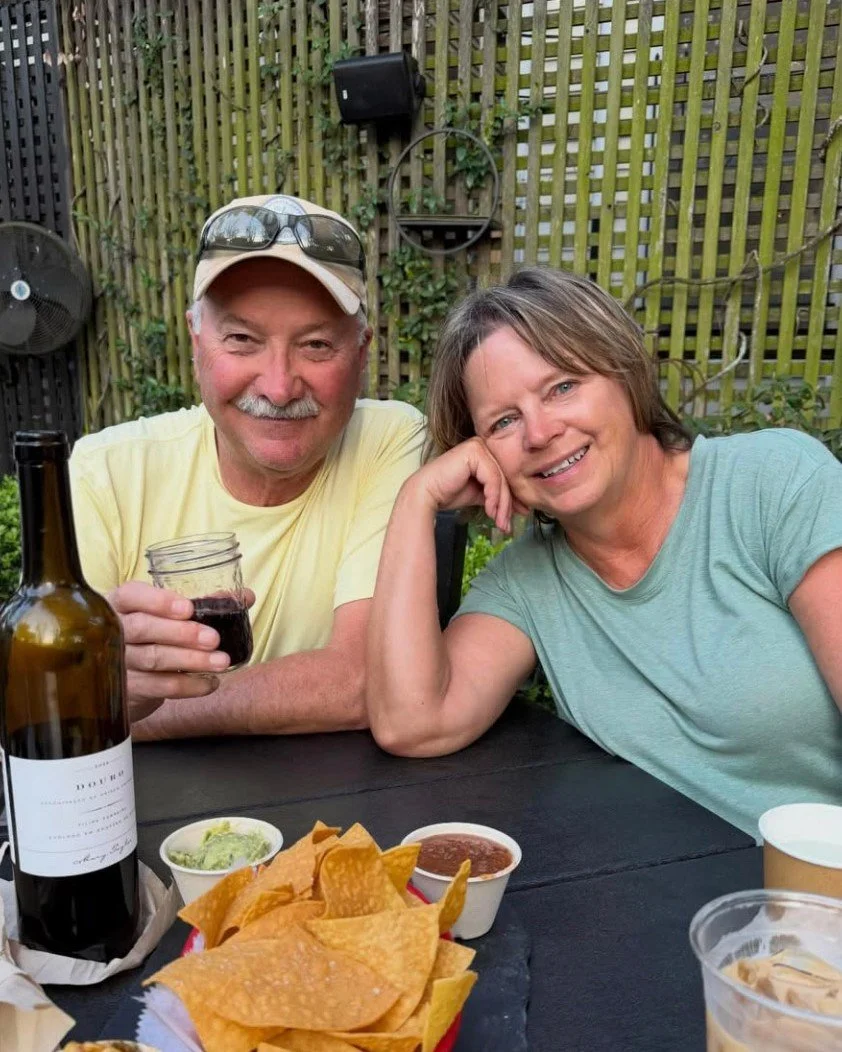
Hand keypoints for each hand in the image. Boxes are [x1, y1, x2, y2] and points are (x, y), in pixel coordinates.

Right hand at [107, 581, 253, 723]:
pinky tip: (210, 682)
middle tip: (213, 639)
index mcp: (121, 604)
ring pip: (153, 658)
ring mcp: (117, 661)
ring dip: (191, 660)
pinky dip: (189, 685)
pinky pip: (159, 687)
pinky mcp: (127, 688)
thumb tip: (246, 596)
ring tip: (221, 661)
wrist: (126, 678)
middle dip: (181, 633)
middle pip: (142, 628)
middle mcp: (114, 631)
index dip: (158, 600)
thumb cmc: (153, 635)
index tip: (187, 607)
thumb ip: (204, 603)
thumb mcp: (170, 615)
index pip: (131, 595)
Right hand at [408, 438, 527, 532]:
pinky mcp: (474, 452)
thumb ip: (497, 497)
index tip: (518, 516)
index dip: (511, 498)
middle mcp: (482, 445)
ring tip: (500, 522)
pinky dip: (494, 497)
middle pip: (504, 478)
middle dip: (507, 505)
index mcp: (484, 452)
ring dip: (501, 505)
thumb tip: (520, 508)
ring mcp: (478, 446)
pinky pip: (492, 478)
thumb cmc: (448, 492)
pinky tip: (490, 511)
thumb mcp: (479, 494)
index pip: (504, 476)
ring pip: (500, 480)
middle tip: (507, 525)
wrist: (426, 494)